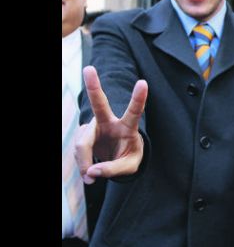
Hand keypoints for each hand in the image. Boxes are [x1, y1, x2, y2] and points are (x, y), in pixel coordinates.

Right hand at [74, 66, 147, 183]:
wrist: (117, 157)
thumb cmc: (128, 157)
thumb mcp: (129, 167)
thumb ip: (113, 169)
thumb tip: (91, 172)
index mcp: (128, 126)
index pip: (135, 112)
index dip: (139, 98)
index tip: (143, 82)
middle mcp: (109, 122)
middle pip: (100, 104)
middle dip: (93, 86)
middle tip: (88, 68)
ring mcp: (93, 127)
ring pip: (82, 144)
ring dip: (84, 162)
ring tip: (91, 177)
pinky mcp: (82, 135)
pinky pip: (77, 152)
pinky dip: (82, 165)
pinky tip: (89, 171)